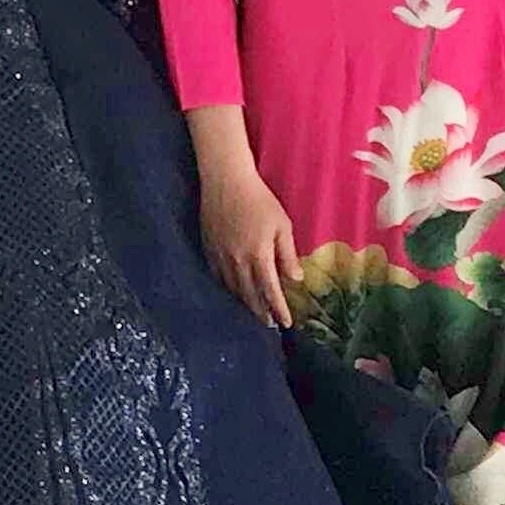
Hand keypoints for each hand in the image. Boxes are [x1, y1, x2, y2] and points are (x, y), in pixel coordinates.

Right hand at [197, 156, 301, 330]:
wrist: (225, 181)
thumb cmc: (259, 199)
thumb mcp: (282, 225)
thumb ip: (288, 254)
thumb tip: (296, 279)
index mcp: (259, 255)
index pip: (270, 291)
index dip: (279, 309)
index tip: (286, 323)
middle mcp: (238, 262)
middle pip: (250, 296)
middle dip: (261, 312)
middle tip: (270, 324)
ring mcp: (220, 257)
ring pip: (233, 289)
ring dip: (245, 303)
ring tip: (255, 312)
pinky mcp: (208, 250)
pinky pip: (218, 277)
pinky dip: (228, 289)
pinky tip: (234, 292)